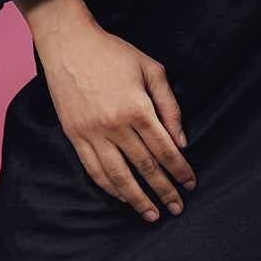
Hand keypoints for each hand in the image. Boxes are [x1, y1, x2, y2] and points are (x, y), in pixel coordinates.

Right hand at [34, 12, 196, 222]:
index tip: (190, 184)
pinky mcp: (75, 136)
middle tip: (177, 208)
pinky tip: (122, 197)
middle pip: (145, 167)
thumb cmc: (114, 53)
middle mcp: (115, 126)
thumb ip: (169, 105)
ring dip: (137, 199)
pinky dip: (109, 188)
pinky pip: (94, 170)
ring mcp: (92, 133)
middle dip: (164, 190)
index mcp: (137, 108)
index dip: (180, 170)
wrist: (69, 45)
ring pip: (118, 176)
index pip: (164, 149)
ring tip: (152, 215)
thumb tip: (181, 141)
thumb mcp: (151, 69)